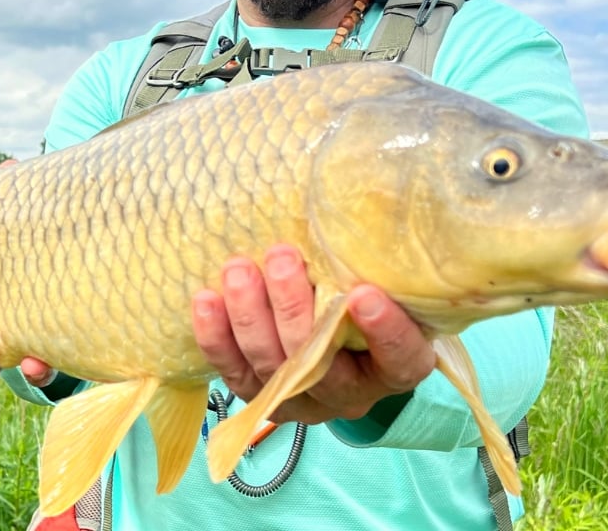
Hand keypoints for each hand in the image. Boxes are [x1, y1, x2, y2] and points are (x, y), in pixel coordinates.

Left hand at [190, 244, 435, 424]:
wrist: (335, 332)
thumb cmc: (365, 294)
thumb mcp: (388, 281)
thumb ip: (376, 263)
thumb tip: (358, 209)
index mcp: (397, 367)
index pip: (400, 357)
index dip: (386, 331)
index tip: (364, 293)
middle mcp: (352, 394)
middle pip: (321, 364)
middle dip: (294, 309)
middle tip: (281, 257)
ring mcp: (302, 399)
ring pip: (271, 368)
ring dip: (250, 316)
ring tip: (238, 269)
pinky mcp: (259, 394)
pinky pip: (233, 372)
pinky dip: (216, 337)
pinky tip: (207, 300)